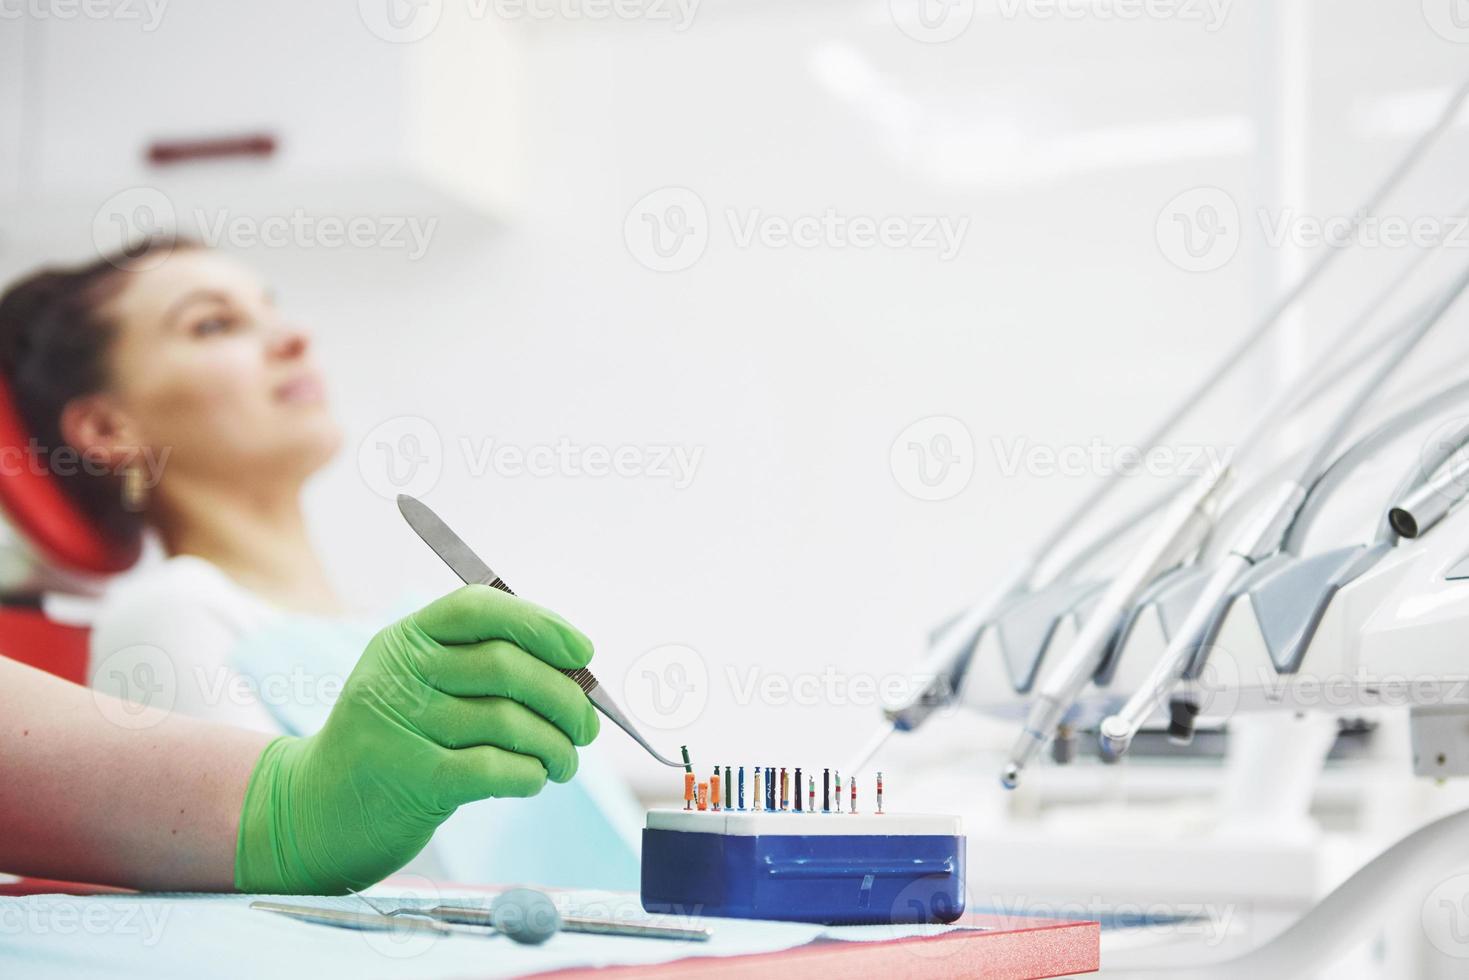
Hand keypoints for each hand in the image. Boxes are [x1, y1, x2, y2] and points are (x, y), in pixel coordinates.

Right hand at [233, 585, 599, 893]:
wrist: (319, 811)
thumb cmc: (397, 743)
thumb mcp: (421, 688)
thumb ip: (485, 670)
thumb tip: (577, 673)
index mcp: (406, 639)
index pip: (479, 607)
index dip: (540, 624)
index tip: (582, 652)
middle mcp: (397, 674)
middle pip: (504, 666)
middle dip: (564, 697)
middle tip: (588, 727)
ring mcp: (397, 724)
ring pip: (507, 721)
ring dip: (556, 745)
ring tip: (566, 762)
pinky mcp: (408, 777)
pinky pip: (493, 768)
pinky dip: (530, 774)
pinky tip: (535, 779)